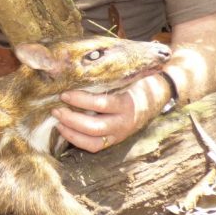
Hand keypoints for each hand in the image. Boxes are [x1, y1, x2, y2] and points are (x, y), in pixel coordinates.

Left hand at [51, 74, 167, 152]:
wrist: (159, 94)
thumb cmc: (137, 81)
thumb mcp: (126, 75)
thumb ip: (107, 76)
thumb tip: (75, 68)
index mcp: (127, 103)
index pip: (101, 104)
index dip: (80, 100)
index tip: (65, 94)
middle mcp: (124, 122)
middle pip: (95, 127)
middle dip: (72, 120)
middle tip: (56, 110)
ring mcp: (120, 134)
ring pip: (93, 142)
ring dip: (72, 133)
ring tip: (58, 122)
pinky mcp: (116, 140)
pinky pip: (95, 146)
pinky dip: (78, 140)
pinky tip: (66, 131)